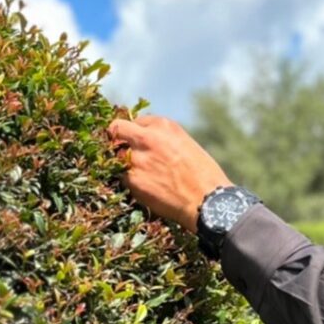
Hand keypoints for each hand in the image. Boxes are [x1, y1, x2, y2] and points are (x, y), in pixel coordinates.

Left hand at [107, 113, 231, 233]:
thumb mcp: (187, 145)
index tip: (139, 143)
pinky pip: (122, 177)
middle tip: (123, 150)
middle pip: (117, 128)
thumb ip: (165, 139)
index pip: (137, 121)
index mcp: (164, 126)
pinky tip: (147, 188)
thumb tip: (150, 143)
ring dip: (124, 163)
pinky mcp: (132, 180)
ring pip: (116, 156)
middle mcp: (147, 138)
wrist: (207, 201)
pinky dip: (130, 182)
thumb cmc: (204, 176)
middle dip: (118, 138)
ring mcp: (137, 159)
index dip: (137, 133)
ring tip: (141, 175)